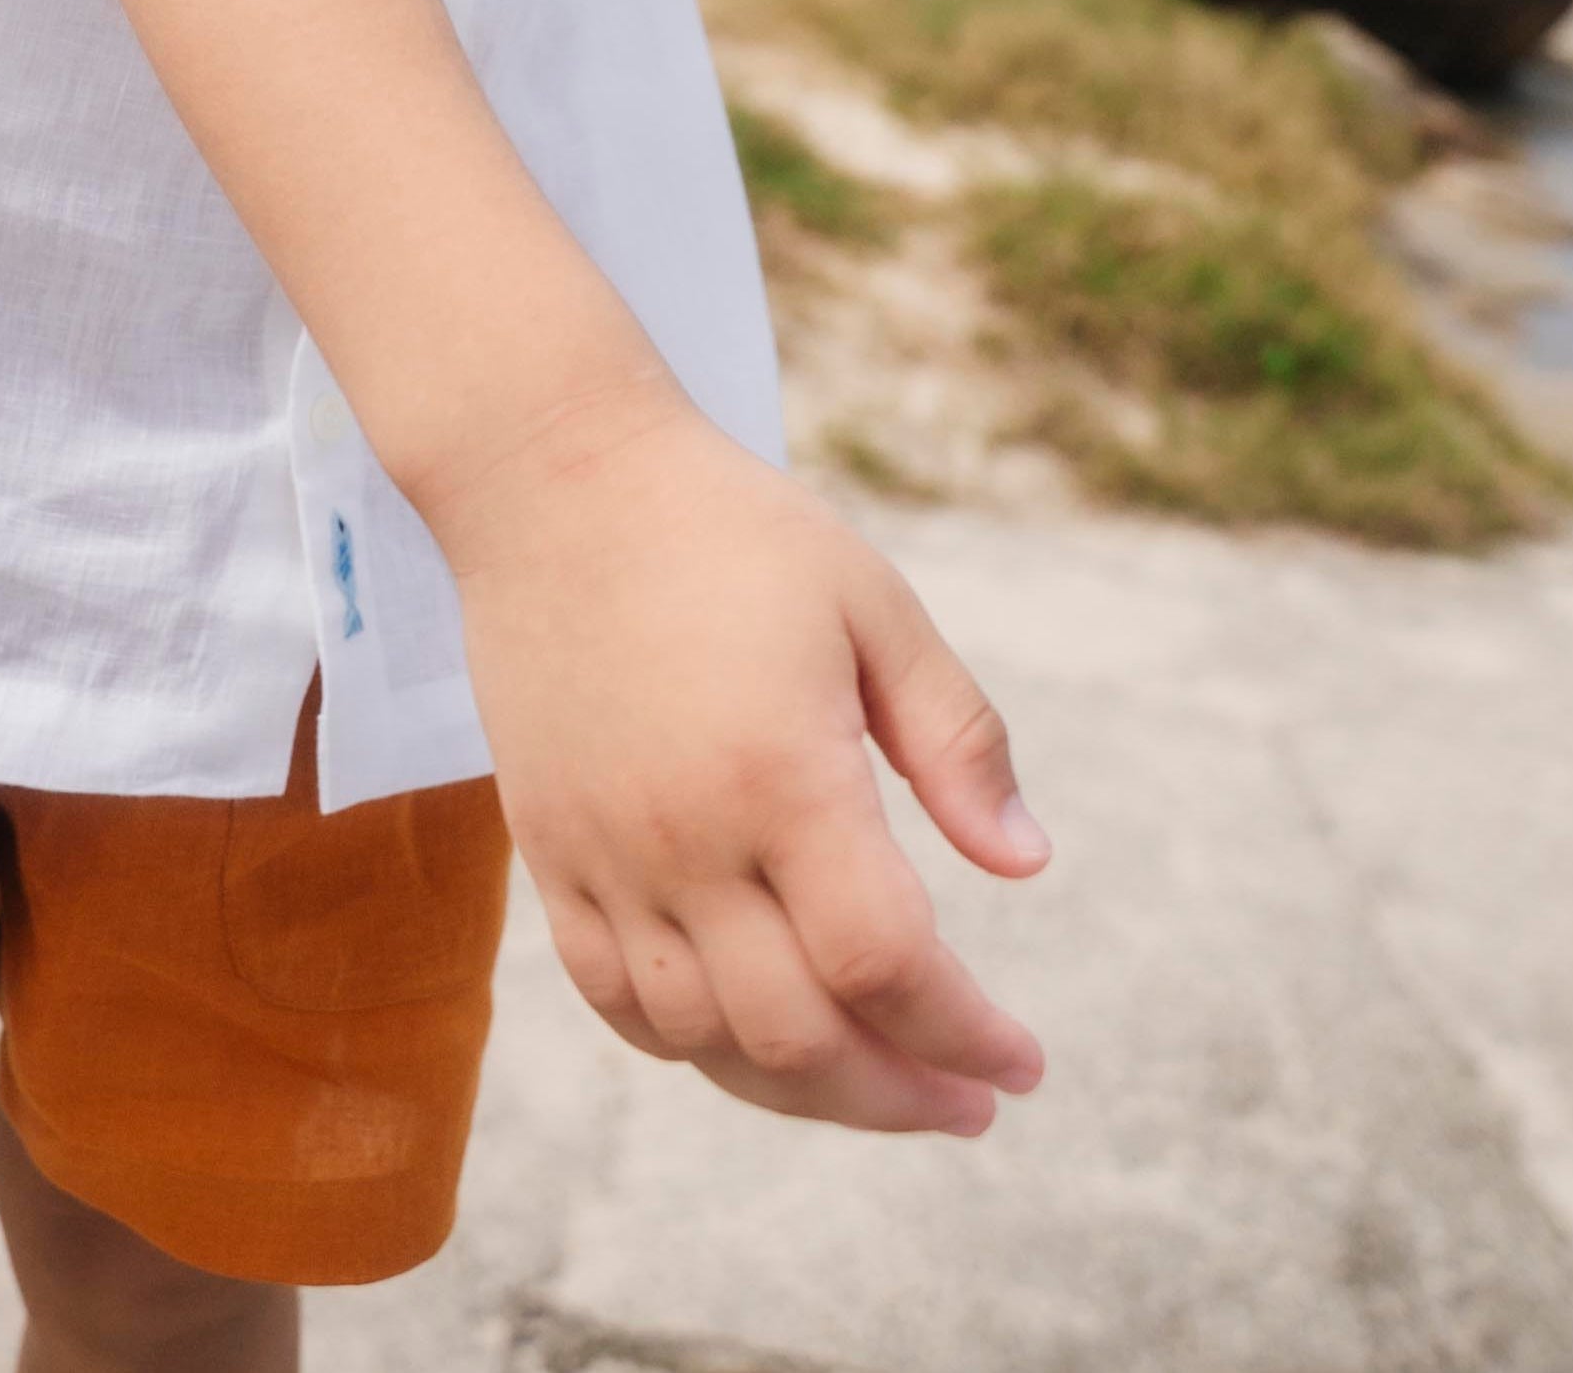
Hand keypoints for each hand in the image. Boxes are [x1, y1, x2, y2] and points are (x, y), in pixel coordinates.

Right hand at [435, 380, 1051, 1135]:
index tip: (1022, 1062)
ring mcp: (602, 854)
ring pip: (703, 1041)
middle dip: (901, 1094)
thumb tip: (1026, 865)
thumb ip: (955, 738)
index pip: (885, 965)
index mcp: (780, 774)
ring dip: (803, 1090)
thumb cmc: (726, 527)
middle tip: (968, 1096)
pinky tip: (752, 1038)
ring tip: (876, 1081)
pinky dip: (691, 1047)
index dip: (966, 1035)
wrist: (549, 476)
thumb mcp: (871, 602)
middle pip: (799, 1038)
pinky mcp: (547, 849)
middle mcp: (683, 837)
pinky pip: (613, 999)